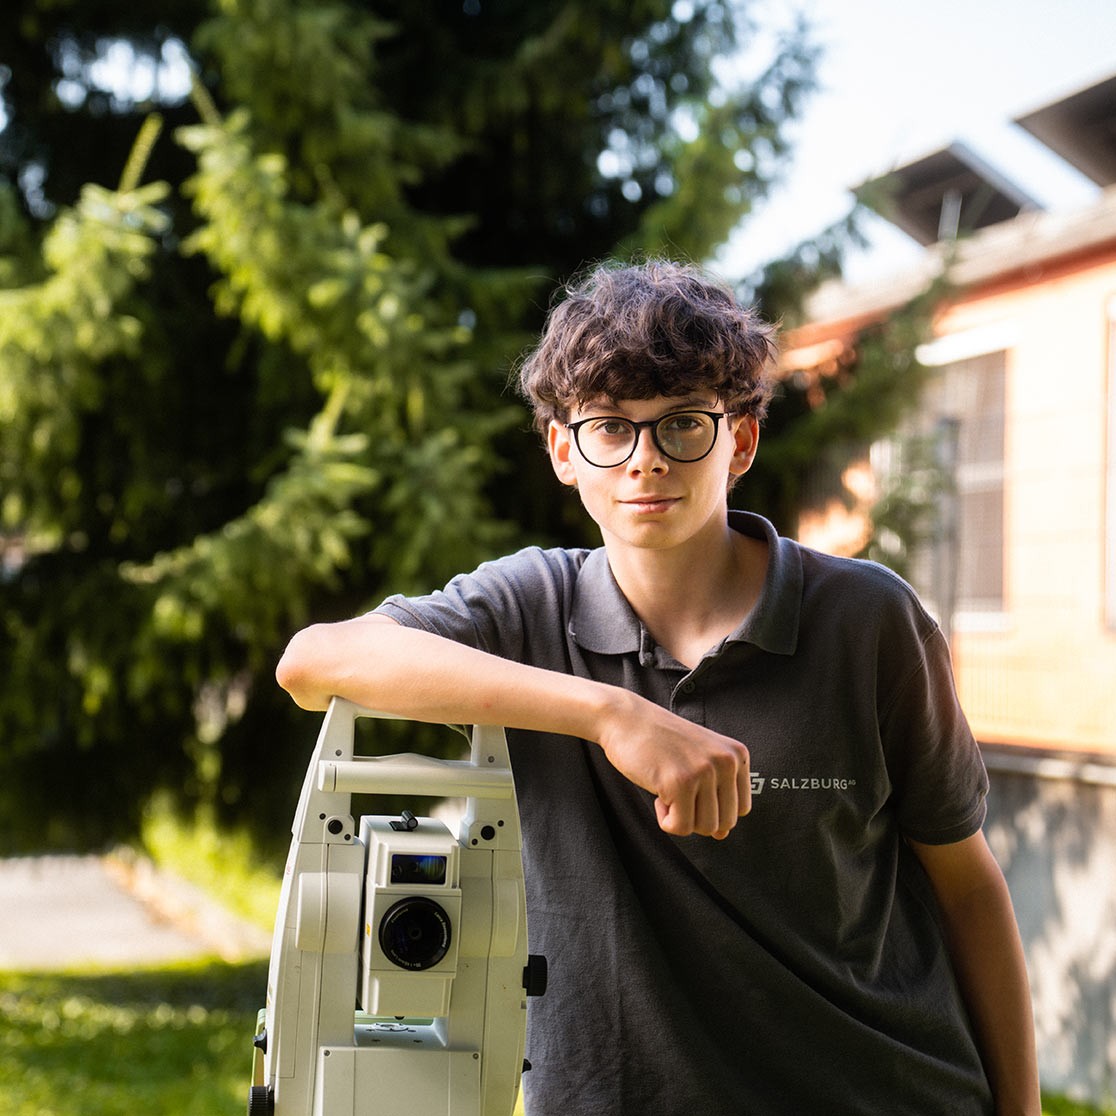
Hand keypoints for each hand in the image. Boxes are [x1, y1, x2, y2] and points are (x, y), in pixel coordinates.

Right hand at [596, 694, 750, 838]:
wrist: (625, 719)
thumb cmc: (660, 742)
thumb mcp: (699, 760)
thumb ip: (717, 795)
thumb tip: (722, 835)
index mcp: (737, 755)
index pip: (741, 809)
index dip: (713, 808)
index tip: (693, 787)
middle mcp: (727, 761)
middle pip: (725, 822)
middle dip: (697, 815)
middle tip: (677, 789)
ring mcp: (704, 771)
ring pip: (705, 828)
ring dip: (681, 817)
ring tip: (667, 788)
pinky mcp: (680, 783)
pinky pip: (680, 827)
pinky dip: (665, 819)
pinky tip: (658, 792)